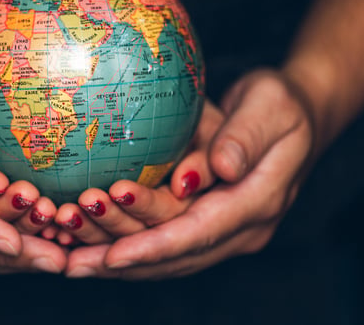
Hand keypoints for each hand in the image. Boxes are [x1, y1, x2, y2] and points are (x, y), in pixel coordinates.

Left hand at [65, 69, 313, 278]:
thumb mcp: (270, 107)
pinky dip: (127, 246)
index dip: (155, 246)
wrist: (293, 117)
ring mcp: (224, 230)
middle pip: (175, 253)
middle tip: (72, 259)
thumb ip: (245, 136)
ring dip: (117, 259)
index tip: (113, 255)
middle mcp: (240, 227)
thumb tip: (222, 168)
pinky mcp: (205, 221)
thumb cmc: (281, 104)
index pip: (200, 231)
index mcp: (258, 201)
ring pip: (166, 256)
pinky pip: (163, 240)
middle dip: (123, 259)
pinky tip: (89, 246)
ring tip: (70, 258)